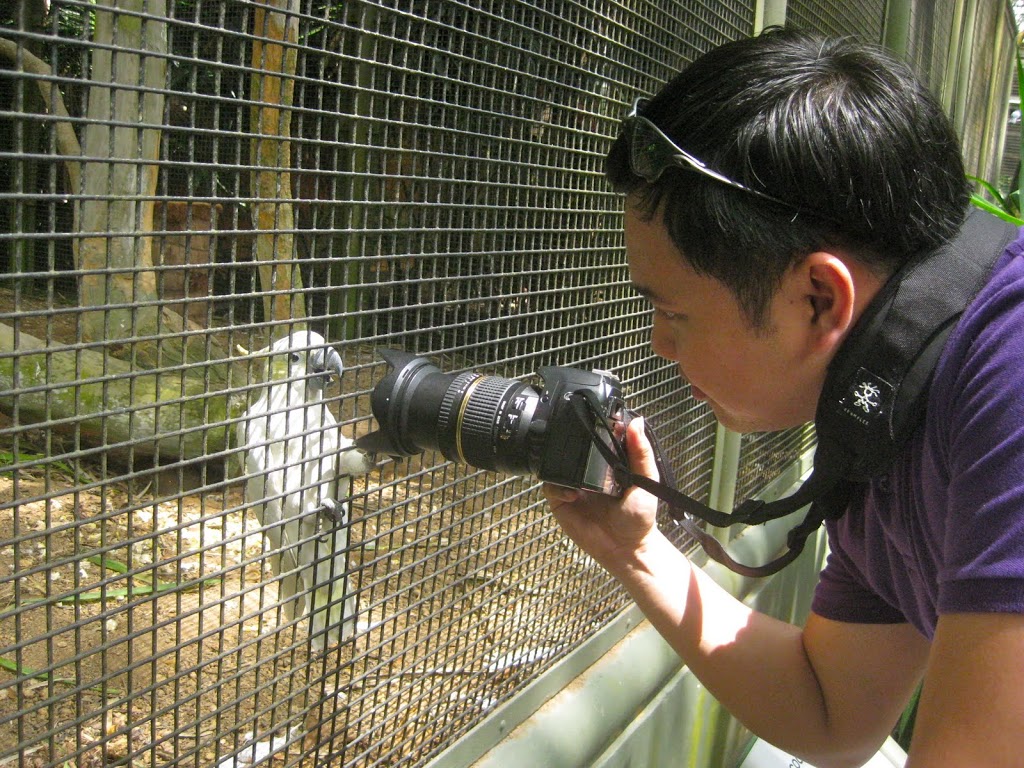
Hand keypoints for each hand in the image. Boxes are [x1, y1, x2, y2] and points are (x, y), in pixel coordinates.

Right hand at [543, 416, 663, 571]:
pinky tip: (573, 494)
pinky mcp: (561, 501)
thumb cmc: (639, 517)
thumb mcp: (647, 480)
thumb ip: (642, 453)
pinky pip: (550, 486)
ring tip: (577, 474)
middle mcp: (588, 471)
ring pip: (557, 464)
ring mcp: (573, 485)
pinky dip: (558, 486)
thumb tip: (637, 422)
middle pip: (573, 448)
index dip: (595, 428)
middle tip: (581, 445)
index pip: (596, 438)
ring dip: (562, 464)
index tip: (595, 419)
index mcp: (608, 463)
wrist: (626, 548)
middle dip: (574, 444)